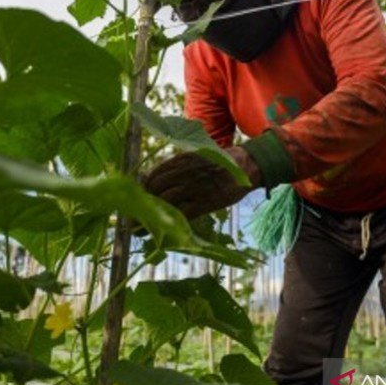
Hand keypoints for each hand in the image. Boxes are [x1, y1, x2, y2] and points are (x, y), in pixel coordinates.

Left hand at [144, 147, 261, 219]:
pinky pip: (184, 213)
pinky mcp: (207, 201)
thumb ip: (179, 166)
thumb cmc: (220, 162)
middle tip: (138, 216)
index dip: (144, 189)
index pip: (155, 174)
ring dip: (154, 215)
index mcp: (183, 159)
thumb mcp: (197, 156)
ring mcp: (196, 187)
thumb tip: (156, 179)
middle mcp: (186, 171)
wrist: (247, 165)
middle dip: (144, 203)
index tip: (139, 199)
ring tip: (145, 226)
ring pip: (166, 202)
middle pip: (156, 189)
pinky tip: (166, 228)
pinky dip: (172, 222)